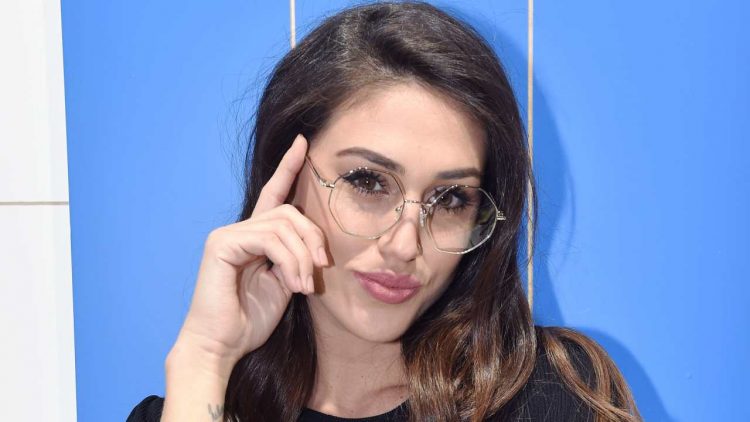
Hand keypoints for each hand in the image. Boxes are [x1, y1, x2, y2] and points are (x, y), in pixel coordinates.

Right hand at [171, 134, 326, 369]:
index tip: (303, 142)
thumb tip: (316, 247)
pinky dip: (289, 261)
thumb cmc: (250, 318)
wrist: (222, 345)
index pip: (274, 194)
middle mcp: (238, 229)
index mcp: (254, 237)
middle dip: (313, 237)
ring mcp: (227, 234)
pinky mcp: (221, 244)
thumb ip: (296, 257)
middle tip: (322, 268)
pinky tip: (292, 284)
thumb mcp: (285, 283)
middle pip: (289, 212)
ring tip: (305, 285)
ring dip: (303, 256)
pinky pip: (269, 239)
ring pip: (282, 224)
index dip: (288, 167)